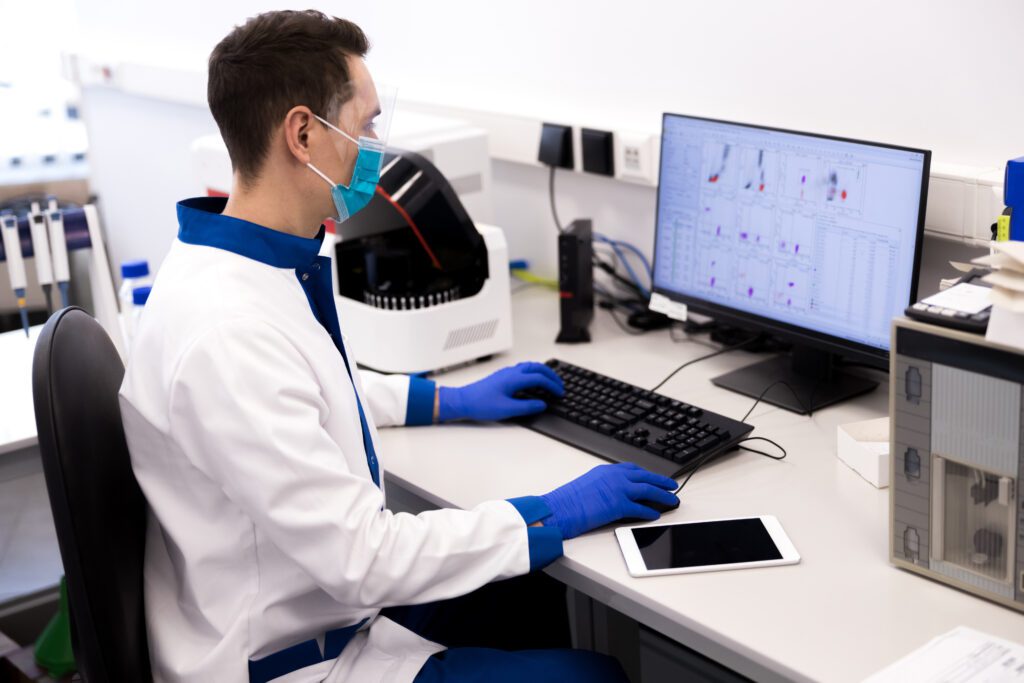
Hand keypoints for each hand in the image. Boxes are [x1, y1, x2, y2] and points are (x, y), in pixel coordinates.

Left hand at [437, 362, 563, 421]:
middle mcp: (511, 373)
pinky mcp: (502, 376)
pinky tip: (532, 381)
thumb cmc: (480, 404)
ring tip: (550, 380)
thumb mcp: (507, 409)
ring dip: (542, 371)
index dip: (552, 385)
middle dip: (551, 374)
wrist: (463, 401)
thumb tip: (541, 404)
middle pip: (537, 367)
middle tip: (560, 384)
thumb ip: (527, 406)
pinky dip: (533, 372)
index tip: (560, 392)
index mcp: (514, 379)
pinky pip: (523, 369)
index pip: (539, 378)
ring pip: (530, 366)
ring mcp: (506, 373)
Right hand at [540, 463, 678, 538]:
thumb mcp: (586, 485)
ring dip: (662, 495)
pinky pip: (640, 508)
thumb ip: (602, 486)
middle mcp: (614, 477)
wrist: (559, 509)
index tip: (653, 477)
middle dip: (661, 481)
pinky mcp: (618, 506)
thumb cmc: (567, 501)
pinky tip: (656, 515)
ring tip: (672, 499)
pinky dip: (650, 512)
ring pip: (648, 490)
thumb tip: (612, 494)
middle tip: (672, 485)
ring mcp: (618, 490)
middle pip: (645, 476)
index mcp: (606, 471)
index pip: (632, 469)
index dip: (646, 474)